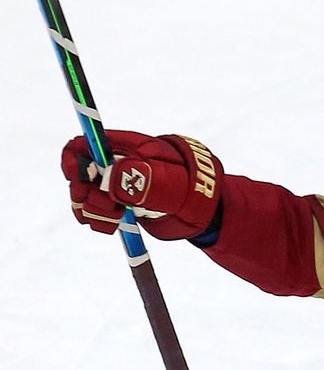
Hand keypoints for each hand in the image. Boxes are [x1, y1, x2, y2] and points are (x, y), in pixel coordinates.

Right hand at [60, 131, 222, 239]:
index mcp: (125, 148)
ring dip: (92, 210)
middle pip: (79, 174)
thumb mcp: (170, 181)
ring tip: (116, 217)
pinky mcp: (118, 206)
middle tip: (107, 205)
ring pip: (85, 196)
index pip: (85, 144)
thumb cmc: (190, 185)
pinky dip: (98, 221)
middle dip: (84, 192)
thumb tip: (109, 179)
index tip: (79, 177)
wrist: (203, 208)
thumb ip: (143, 177)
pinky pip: (95, 213)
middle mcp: (115, 166)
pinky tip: (113, 225)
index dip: (74, 159)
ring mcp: (115, 186)